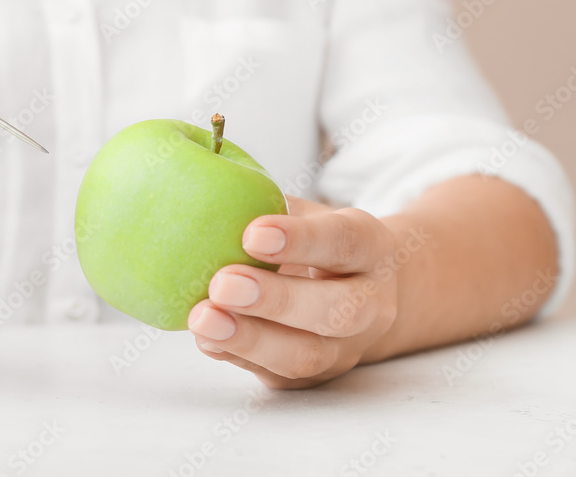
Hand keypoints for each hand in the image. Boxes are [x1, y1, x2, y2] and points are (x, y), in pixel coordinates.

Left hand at [187, 196, 397, 388]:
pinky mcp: (314, 377)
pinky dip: (237, 356)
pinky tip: (207, 338)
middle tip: (223, 283)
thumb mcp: (305, 213)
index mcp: (371, 248)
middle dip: (277, 300)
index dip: (302, 239)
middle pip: (337, 309)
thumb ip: (268, 206)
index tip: (252, 233)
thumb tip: (208, 197)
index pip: (345, 241)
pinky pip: (277, 374)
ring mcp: (345, 347)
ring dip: (251, 339)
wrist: (353, 292)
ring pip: (307, 355)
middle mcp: (370, 303)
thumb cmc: (313, 241)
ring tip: (204, 318)